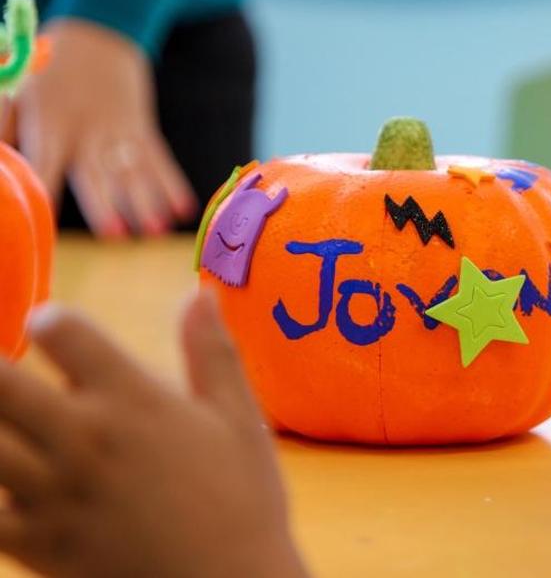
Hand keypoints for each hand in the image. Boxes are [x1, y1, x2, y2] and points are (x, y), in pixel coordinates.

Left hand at [0, 291, 308, 577]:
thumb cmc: (243, 500)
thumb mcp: (238, 419)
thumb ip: (212, 352)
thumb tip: (199, 290)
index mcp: (133, 400)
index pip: (63, 331)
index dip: (48, 319)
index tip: (48, 324)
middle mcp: (85, 438)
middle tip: (6, 368)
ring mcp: (52, 493)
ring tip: (7, 417)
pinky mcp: (35, 543)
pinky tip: (5, 477)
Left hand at [3, 19, 196, 236]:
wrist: (99, 35)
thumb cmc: (47, 71)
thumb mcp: (17, 90)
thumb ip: (5, 127)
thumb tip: (1, 168)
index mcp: (50, 122)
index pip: (44, 162)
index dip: (43, 190)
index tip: (42, 221)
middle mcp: (87, 130)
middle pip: (96, 174)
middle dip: (107, 206)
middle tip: (115, 237)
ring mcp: (119, 131)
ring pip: (133, 171)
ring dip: (146, 202)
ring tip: (156, 230)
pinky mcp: (142, 130)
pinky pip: (160, 159)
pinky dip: (173, 184)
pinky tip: (184, 209)